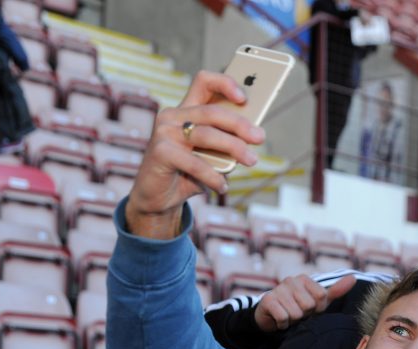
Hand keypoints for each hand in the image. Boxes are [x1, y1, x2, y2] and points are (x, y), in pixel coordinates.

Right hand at [125, 70, 265, 240]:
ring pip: (207, 135)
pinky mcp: (160, 152)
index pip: (204, 82)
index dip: (225, 83)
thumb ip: (226, 142)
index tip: (245, 99)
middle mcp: (173, 116)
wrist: (158, 198)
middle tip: (259, 137)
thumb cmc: (188, 173)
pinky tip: (223, 187)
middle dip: (240, 124)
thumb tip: (253, 136)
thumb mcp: (211, 155)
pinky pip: (195, 163)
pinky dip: (213, 177)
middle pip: (212, 111)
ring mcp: (164, 132)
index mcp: (186, 110)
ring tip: (251, 161)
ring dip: (234, 148)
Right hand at [253, 274, 332, 331]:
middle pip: (309, 306)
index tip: (310, 309)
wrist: (272, 316)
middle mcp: (291, 280)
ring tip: (288, 315)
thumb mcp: (319, 300)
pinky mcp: (268, 300)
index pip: (322, 297)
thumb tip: (353, 277)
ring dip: (293, 320)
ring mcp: (278, 289)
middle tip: (297, 312)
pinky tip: (279, 320)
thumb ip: (336, 290)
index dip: (318, 308)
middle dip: (305, 315)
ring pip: (297, 313)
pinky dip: (283, 324)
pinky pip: (283, 318)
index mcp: (305, 279)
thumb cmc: (299, 307)